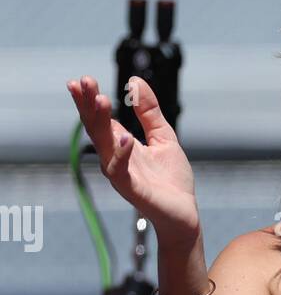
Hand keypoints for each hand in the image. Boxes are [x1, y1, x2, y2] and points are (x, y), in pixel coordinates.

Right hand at [66, 75, 200, 247]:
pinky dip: (121, 154)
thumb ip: (149, 112)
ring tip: (101, 98)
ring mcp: (121, 174)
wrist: (184, 215)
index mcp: (121, 145)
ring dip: (100, 122)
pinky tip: (125, 138)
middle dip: (88, 104)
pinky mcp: (132, 190)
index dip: (90, 99)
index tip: (82, 79)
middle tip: (83, 81)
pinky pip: (120, 171)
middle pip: (96, 128)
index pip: (101, 119)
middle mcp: (115, 158)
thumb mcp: (163, 136)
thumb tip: (135, 81)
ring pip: (104, 145)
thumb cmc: (172, 180)